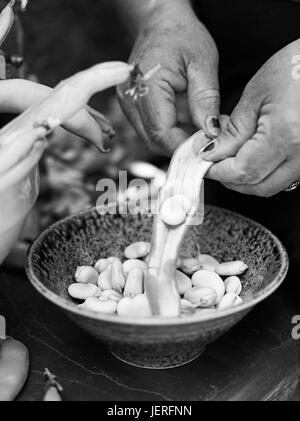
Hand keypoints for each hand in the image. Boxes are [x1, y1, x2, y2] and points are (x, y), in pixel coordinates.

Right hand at [117, 4, 219, 154]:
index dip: (184, 147)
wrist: (160, 23)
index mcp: (145, 86)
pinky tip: (188, 123)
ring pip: (152, 139)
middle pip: (154, 141)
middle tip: (209, 140)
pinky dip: (171, 132)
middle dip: (182, 146)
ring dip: (177, 140)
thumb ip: (205, 100)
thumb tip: (211, 133)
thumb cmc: (182, 37)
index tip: (209, 149)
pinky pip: (151, 130)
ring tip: (200, 129)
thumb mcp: (202, 63)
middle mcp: (130, 99)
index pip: (162, 133)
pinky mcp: (132, 108)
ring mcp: (128, 105)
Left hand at [204, 39, 299, 196]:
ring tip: (230, 158)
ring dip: (246, 179)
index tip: (203, 163)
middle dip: (229, 179)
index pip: (242, 171)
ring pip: (270, 185)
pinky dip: (263, 173)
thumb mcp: (256, 94)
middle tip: (213, 163)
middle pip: (257, 186)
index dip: (217, 171)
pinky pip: (283, 177)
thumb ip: (233, 130)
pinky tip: (252, 156)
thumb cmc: (298, 66)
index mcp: (285, 135)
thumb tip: (213, 152)